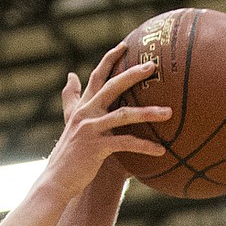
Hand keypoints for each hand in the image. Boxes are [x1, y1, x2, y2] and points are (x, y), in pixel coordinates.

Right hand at [44, 45, 169, 200]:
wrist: (56, 180)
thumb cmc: (67, 155)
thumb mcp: (68, 121)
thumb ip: (71, 98)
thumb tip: (71, 75)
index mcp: (83, 106)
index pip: (97, 76)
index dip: (110, 59)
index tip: (125, 45)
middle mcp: (86, 113)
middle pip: (112, 86)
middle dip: (133, 74)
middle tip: (153, 66)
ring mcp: (92, 129)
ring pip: (124, 115)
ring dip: (148, 113)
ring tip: (169, 112)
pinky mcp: (97, 147)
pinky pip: (126, 143)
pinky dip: (145, 147)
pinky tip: (161, 151)